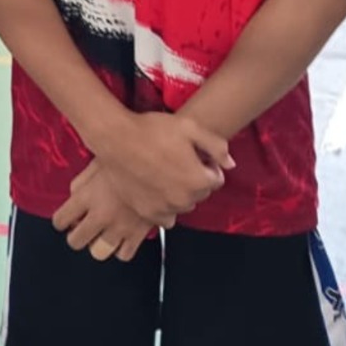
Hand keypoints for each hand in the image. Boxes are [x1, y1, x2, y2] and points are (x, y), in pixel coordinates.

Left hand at [53, 161, 167, 260]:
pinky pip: (124, 254)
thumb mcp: (99, 161)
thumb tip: (73, 194)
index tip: (65, 219)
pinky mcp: (138, 234)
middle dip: (76, 236)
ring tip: (101, 234)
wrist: (162, 164)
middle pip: (76, 241)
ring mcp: (120, 227)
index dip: (61, 220)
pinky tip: (122, 237)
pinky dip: (121, 249)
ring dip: (97, 244)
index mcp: (87, 196)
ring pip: (98, 252)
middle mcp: (100, 215)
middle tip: (81, 229)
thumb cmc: (130, 157)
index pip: (60, 220)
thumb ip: (82, 180)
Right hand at [91, 110, 231, 221]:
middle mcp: (185, 199)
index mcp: (199, 179)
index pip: (216, 179)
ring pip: (184, 204)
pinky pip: (167, 218)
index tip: (191, 155)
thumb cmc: (152, 130)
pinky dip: (165, 206)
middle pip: (200, 193)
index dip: (205, 164)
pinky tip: (156, 190)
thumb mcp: (190, 128)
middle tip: (176, 161)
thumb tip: (230, 164)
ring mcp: (165, 208)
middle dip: (193, 179)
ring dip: (180, 193)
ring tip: (163, 172)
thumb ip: (216, 146)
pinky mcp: (147, 212)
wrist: (116, 139)